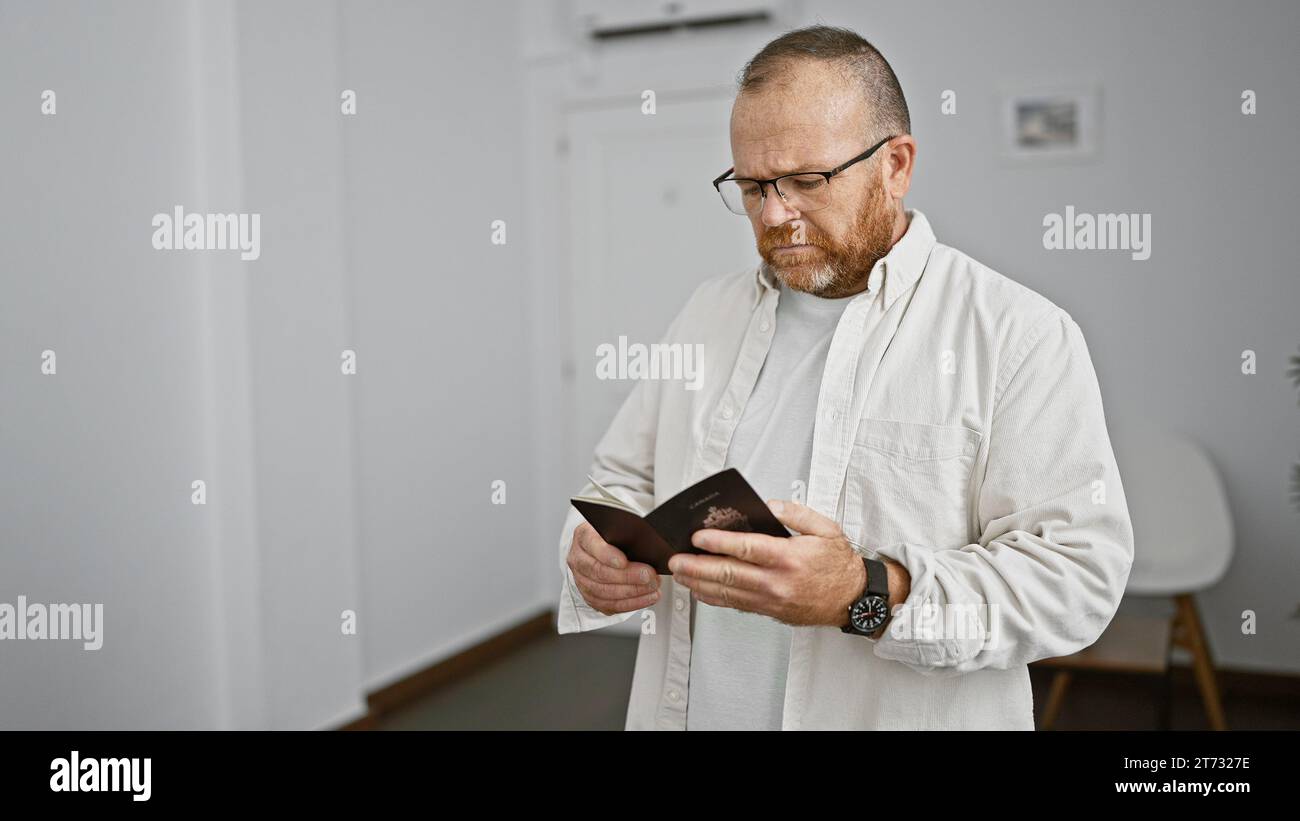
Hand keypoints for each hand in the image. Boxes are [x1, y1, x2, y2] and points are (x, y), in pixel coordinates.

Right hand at [566, 522, 660, 615]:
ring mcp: (582, 579)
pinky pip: (608, 605)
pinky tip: (646, 597)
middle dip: (626, 576)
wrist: (604, 548)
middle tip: (648, 576)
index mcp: (583, 536)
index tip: (624, 561)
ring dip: (631, 592)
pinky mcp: (590, 596)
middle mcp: (578, 558)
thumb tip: (648, 544)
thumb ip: (629, 533)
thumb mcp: (620, 528)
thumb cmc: (614, 536)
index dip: (607, 555)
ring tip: (652, 587)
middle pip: (598, 571)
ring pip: (603, 591)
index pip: (592, 544)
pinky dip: (630, 603)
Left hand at [668, 499, 882, 626]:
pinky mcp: (770, 611)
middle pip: (728, 573)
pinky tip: (700, 590)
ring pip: (727, 592)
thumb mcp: (825, 529)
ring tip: (680, 574)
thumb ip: (796, 513)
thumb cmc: (838, 564)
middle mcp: (776, 581)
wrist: (853, 599)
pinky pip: (736, 605)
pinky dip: (714, 598)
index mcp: (788, 557)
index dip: (717, 543)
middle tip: (676, 559)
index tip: (697, 537)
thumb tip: (768, 506)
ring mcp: (771, 600)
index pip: (745, 548)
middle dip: (697, 566)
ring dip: (699, 583)